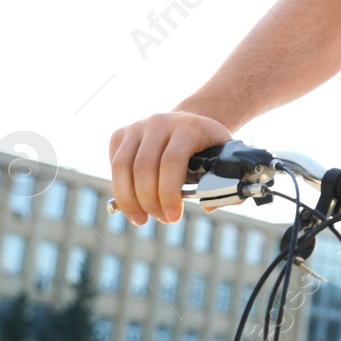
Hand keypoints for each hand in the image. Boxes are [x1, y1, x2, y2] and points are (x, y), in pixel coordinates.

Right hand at [108, 110, 232, 223]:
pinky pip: (114, 166)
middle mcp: (160, 122)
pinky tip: (134, 200)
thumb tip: (210, 207)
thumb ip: (225, 183)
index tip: (174, 217)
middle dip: (150, 201)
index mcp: (189, 127)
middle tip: (162, 219)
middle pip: (144, 167)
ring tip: (141, 219)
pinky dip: (120, 188)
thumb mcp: (224, 158)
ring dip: (129, 200)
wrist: (190, 122)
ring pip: (122, 167)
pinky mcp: (121, 133)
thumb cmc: (208, 147)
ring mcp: (138, 126)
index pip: (172, 161)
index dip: (169, 193)